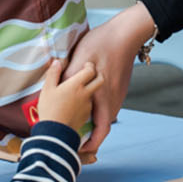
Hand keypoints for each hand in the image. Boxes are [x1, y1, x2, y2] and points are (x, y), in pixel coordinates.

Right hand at [37, 59, 104, 133]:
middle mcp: (85, 93)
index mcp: (76, 84)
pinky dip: (86, 101)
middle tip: (90, 74)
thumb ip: (53, 73)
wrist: (55, 132)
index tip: (86, 65)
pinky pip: (89, 105)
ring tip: (79, 90)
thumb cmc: (49, 109)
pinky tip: (76, 104)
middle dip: (97, 75)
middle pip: (100, 80)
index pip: (90, 70)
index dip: (89, 65)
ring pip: (95, 93)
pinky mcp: (87, 115)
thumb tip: (57, 62)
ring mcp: (87, 105)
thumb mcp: (47, 89)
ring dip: (91, 89)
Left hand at [66, 2, 155, 162]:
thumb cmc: (102, 43)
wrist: (125, 32)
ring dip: (95, 121)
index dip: (92, 143)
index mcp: (103, 96)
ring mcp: (118, 92)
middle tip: (76, 137)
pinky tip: (89, 100)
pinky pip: (110, 104)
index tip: (81, 148)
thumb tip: (57, 90)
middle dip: (91, 134)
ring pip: (107, 114)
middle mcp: (113, 98)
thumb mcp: (79, 58)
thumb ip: (68, 77)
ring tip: (80, 122)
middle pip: (104, 125)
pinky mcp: (120, 85)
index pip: (101, 129)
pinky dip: (99, 109)